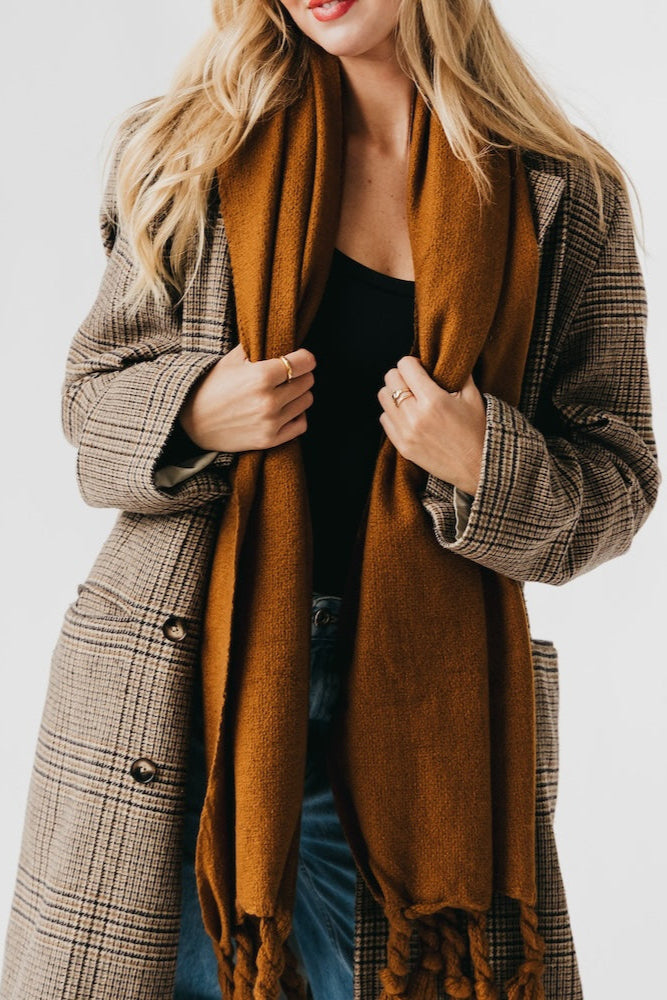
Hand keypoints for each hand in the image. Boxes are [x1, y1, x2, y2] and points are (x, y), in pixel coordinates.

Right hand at [178, 343, 315, 452]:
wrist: (190, 421)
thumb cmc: (211, 386)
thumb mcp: (231, 359)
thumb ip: (258, 346)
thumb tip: (281, 337)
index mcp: (261, 376)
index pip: (304, 362)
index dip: (305, 358)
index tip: (300, 358)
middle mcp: (269, 400)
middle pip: (307, 381)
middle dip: (300, 375)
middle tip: (287, 375)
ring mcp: (271, 422)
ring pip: (306, 401)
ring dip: (299, 394)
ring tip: (284, 392)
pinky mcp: (270, 440)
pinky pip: (301, 424)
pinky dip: (297, 416)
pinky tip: (286, 410)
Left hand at [377, 356, 486, 495]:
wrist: (477, 467)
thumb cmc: (477, 431)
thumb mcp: (473, 397)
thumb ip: (459, 374)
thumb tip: (447, 357)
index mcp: (433, 400)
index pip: (405, 366)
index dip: (413, 362)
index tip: (421, 368)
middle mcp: (415, 415)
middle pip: (390, 379)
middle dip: (402, 375)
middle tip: (414, 381)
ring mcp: (406, 432)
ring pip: (383, 397)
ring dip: (394, 393)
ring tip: (410, 397)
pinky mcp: (402, 446)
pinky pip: (384, 419)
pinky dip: (393, 413)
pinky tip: (408, 415)